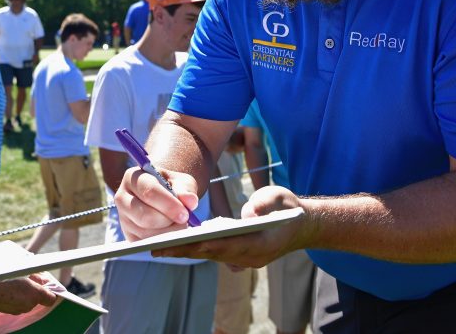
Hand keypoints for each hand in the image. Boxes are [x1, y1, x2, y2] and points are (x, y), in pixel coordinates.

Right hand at [0, 274, 58, 314]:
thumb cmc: (3, 280)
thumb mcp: (22, 272)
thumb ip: (37, 277)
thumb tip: (43, 280)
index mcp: (34, 295)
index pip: (51, 298)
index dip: (50, 289)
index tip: (44, 281)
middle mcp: (29, 305)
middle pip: (38, 297)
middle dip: (36, 287)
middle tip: (29, 275)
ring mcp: (19, 310)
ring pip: (28, 299)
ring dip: (26, 291)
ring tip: (17, 280)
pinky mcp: (10, 311)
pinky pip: (19, 303)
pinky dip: (17, 296)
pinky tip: (9, 287)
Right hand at [114, 165, 200, 241]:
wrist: (163, 195)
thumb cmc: (172, 186)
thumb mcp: (180, 181)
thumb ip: (185, 189)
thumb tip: (190, 201)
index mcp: (133, 177)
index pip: (149, 192)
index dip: (169, 205)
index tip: (185, 214)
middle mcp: (122, 198)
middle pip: (145, 216)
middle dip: (169, 221)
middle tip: (185, 221)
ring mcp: (123, 218)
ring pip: (146, 233)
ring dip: (168, 233)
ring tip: (179, 225)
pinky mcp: (128, 235)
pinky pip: (146, 244)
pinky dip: (162, 242)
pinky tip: (172, 233)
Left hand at [152, 185, 307, 267]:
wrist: (303, 225)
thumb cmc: (288, 207)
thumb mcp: (279, 196)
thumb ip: (263, 203)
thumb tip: (248, 213)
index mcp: (259, 245)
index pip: (221, 246)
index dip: (195, 245)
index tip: (173, 245)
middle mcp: (249, 258)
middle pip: (210, 254)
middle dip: (182, 251)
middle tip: (152, 249)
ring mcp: (245, 260)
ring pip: (210, 255)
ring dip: (186, 251)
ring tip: (158, 247)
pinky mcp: (241, 257)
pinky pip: (215, 254)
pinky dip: (197, 249)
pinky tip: (179, 242)